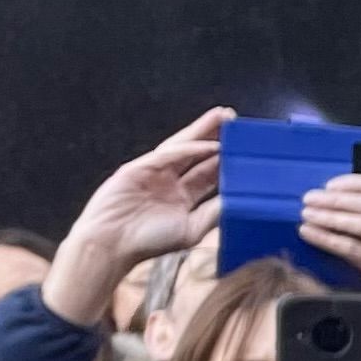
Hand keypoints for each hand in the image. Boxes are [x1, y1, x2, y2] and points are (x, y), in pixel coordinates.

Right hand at [44, 108, 229, 330]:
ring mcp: (155, 172)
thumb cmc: (148, 242)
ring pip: (184, 146)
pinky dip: (189, 148)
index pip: (210, 174)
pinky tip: (208, 144)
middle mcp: (170, 182)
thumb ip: (214, 213)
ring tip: (223, 116)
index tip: (250, 150)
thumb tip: (240, 201)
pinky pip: (168, 155)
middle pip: (199, 154)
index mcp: (183, 197)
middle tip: (237, 120)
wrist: (110, 245)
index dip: (228, 160)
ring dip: (203, 130)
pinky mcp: (139, 167)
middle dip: (218, 136)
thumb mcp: (191, 230)